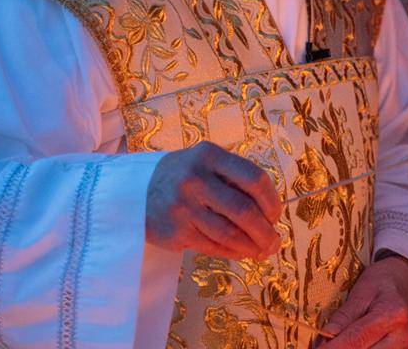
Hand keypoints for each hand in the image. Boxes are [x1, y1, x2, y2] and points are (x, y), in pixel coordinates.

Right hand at [145, 141, 281, 259]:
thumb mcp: (204, 164)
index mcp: (209, 155)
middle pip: (244, 211)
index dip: (271, 200)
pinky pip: (214, 247)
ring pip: (230, 234)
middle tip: (274, 241)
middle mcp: (195, 178)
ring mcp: (183, 207)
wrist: (132, 192)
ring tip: (262, 251)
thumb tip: (270, 216)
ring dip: (252, 247)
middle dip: (265, 231)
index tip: (275, 214)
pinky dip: (233, 252)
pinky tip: (241, 252)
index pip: (254, 178)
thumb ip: (234, 181)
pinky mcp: (175, 232)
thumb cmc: (181, 177)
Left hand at [322, 256, 407, 348]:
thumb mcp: (361, 290)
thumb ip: (344, 315)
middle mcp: (402, 337)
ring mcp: (405, 348)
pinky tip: (349, 346)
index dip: (333, 348)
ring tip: (335, 344)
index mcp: (391, 315)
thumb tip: (326, 336)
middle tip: (322, 345)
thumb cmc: (383, 280)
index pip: (356, 340)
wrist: (406, 281)